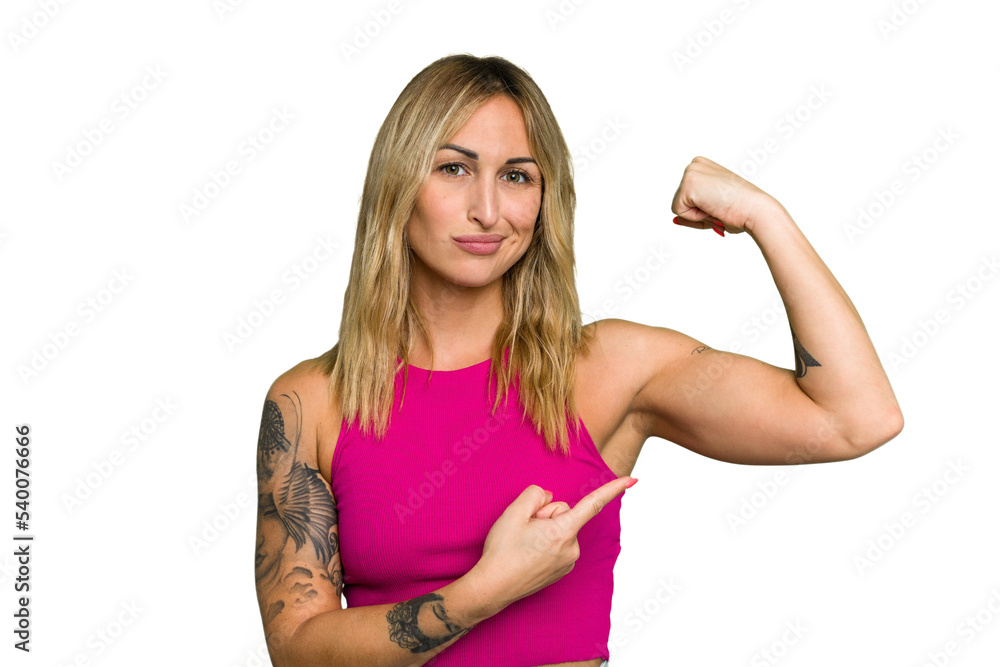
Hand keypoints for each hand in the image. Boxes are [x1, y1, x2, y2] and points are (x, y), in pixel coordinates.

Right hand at [471, 477, 632, 612]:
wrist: (492, 587)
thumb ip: (535, 495)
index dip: (613, 489)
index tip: (632, 480)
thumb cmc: (502, 550)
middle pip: (565, 513)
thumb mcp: (514, 512)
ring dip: (545, 531)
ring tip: (524, 545)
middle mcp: (572, 548)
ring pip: (561, 529)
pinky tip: (528, 554)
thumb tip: (548, 498)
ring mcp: (568, 562)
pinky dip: (546, 544)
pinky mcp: (562, 570)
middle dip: (546, 515)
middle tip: (524, 530)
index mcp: (563, 531)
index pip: (593, 504)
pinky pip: (559, 544)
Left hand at [670, 156, 773, 235]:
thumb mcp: (713, 207)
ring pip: (679, 208)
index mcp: (703, 166)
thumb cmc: (742, 210)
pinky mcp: (688, 185)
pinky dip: (696, 218)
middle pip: (681, 201)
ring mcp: (691, 173)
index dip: (702, 208)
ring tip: (717, 206)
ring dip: (698, 215)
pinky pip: (680, 213)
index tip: (721, 203)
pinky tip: (713, 207)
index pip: (688, 197)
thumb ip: (693, 211)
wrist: (755, 209)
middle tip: (720, 206)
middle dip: (698, 212)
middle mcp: (695, 165)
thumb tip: (675, 220)